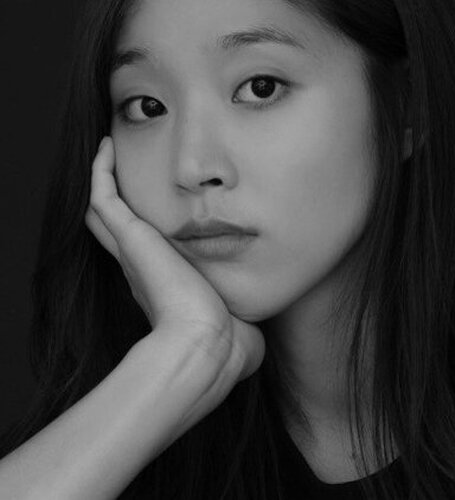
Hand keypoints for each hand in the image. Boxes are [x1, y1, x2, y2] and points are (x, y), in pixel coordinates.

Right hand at [85, 136, 264, 381]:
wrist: (209, 348)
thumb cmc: (226, 345)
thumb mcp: (234, 323)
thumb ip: (240, 317)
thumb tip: (253, 323)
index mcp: (162, 287)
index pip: (144, 254)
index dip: (142, 232)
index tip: (156, 211)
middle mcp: (141, 268)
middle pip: (116, 227)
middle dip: (118, 200)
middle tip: (120, 170)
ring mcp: (133, 252)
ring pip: (104, 209)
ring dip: (103, 180)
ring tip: (110, 149)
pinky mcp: (131, 238)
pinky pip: (103, 196)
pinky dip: (100, 172)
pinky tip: (107, 147)